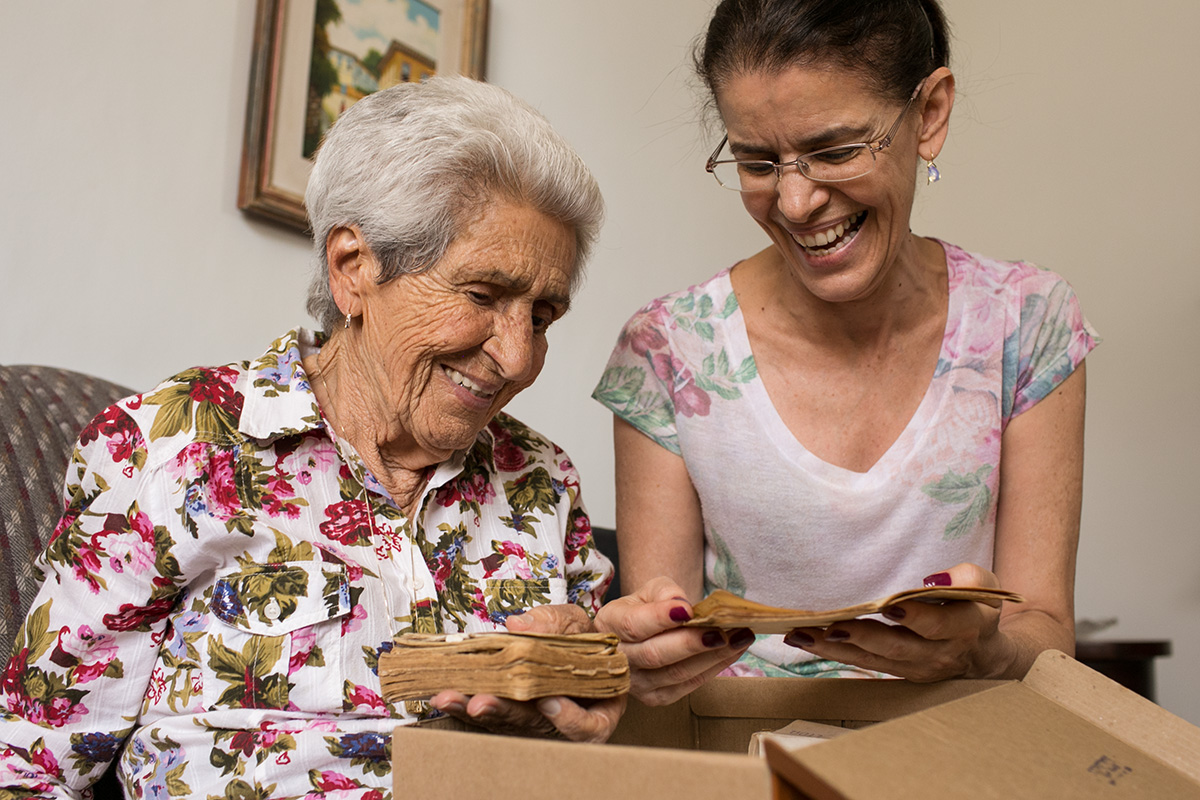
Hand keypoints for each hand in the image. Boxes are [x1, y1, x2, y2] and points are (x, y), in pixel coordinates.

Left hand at [428, 604, 623, 742]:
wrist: (572, 650)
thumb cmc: (582, 641)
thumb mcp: (577, 624)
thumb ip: (555, 624)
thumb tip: (519, 626)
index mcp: (596, 710)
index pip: (588, 728)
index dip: (570, 719)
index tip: (549, 702)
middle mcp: (563, 726)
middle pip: (535, 728)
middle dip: (504, 713)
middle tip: (479, 704)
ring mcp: (532, 726)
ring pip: (504, 726)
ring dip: (473, 711)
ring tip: (448, 697)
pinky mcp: (507, 719)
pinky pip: (486, 717)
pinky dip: (464, 705)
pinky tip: (444, 695)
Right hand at [594, 576, 753, 705]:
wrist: (640, 634)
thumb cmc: (645, 608)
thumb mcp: (650, 590)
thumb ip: (665, 593)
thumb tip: (682, 607)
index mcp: (610, 624)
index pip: (633, 625)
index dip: (659, 619)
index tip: (688, 610)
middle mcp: (619, 658)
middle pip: (655, 655)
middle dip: (692, 643)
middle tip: (723, 631)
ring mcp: (637, 683)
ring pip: (676, 673)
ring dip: (712, 656)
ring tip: (740, 637)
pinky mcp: (656, 698)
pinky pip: (687, 685)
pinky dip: (713, 668)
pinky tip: (733, 651)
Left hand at [782, 563, 1013, 681]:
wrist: (984, 654)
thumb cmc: (975, 607)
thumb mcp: (983, 586)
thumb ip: (965, 578)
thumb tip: (930, 582)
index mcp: (964, 627)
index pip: (937, 625)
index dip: (915, 616)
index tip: (889, 605)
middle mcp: (939, 654)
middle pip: (896, 648)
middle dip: (862, 637)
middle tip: (832, 625)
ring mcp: (916, 669)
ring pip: (872, 660)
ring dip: (833, 648)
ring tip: (800, 634)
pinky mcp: (898, 674)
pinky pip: (863, 664)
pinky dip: (834, 653)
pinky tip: (805, 641)